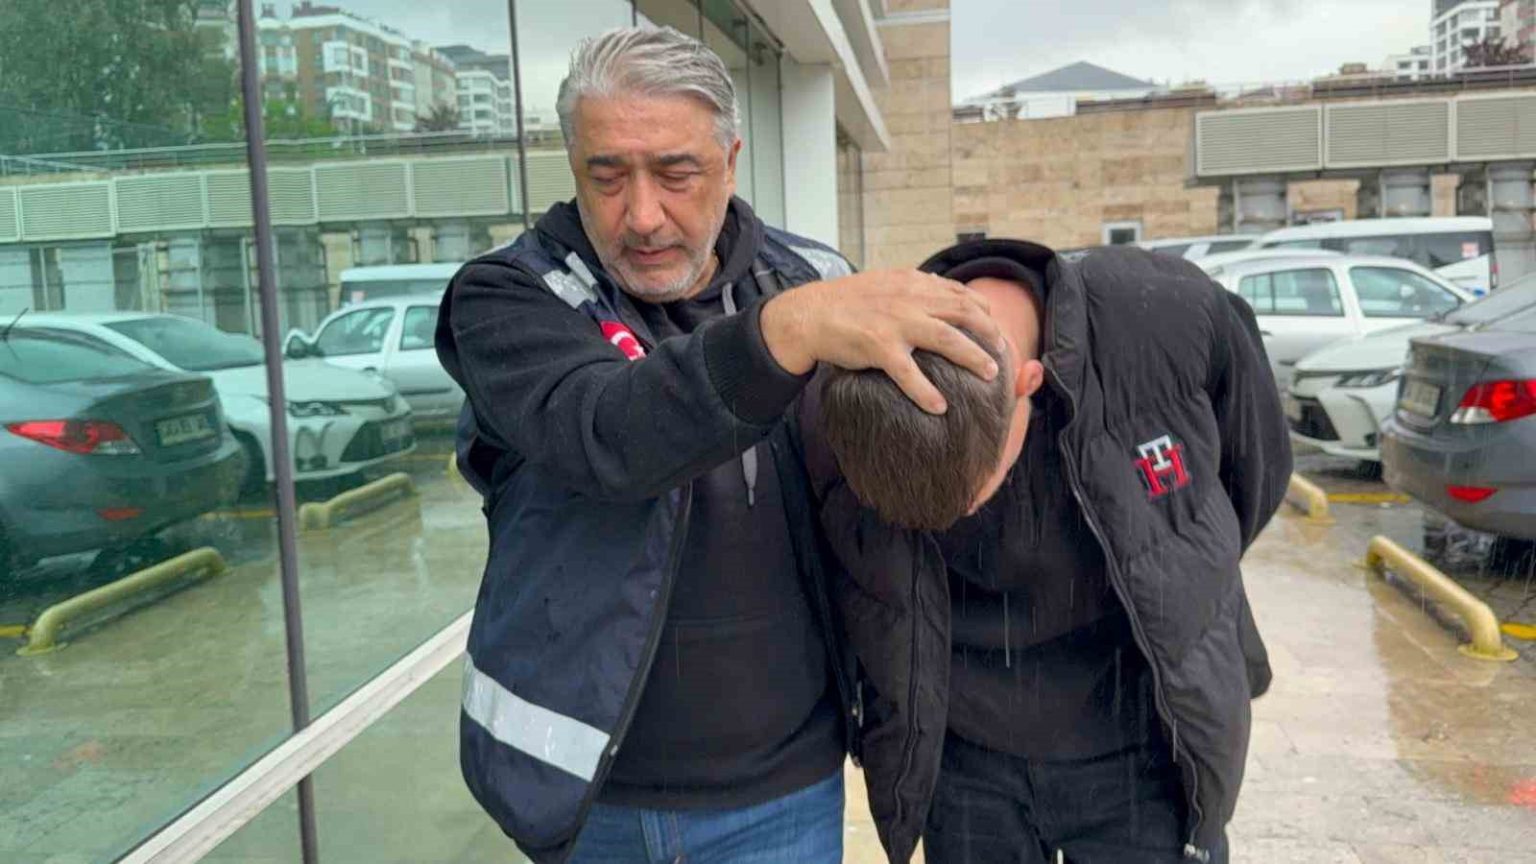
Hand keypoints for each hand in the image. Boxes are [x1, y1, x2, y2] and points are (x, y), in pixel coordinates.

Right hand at [760, 269, 1002, 413]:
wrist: (809, 314)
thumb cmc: (847, 302)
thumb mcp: (885, 283)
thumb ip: (915, 287)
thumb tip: (942, 288)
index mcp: (913, 284)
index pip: (961, 294)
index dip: (984, 312)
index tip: (996, 329)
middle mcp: (909, 299)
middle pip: (964, 314)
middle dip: (991, 334)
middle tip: (1004, 354)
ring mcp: (895, 323)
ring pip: (947, 340)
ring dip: (974, 358)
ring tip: (991, 376)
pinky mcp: (878, 347)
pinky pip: (909, 373)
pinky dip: (926, 392)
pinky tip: (940, 407)